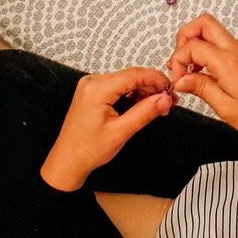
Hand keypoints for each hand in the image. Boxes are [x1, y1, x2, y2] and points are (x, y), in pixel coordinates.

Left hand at [40, 68, 174, 190]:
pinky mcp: (92, 92)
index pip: (134, 75)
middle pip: (131, 76)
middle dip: (151, 87)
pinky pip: (117, 87)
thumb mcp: (120, 132)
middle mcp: (92, 83)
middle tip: (167, 101)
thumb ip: (144, 113)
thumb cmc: (86, 151)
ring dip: (142, 91)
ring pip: (125, 81)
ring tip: (156, 106)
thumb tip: (164, 99)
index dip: (156, 79)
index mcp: (97, 89)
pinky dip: (131, 94)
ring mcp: (91, 86)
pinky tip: (141, 105)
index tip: (170, 89)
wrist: (66, 163)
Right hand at [168, 14, 237, 132]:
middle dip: (184, 37)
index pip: (192, 45)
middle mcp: (234, 49)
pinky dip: (205, 49)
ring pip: (211, 29)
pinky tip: (204, 70)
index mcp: (228, 62)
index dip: (178, 60)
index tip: (178, 79)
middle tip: (180, 61)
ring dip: (195, 43)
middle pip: (203, 22)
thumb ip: (201, 88)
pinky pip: (219, 41)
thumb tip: (180, 80)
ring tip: (191, 69)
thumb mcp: (225, 107)